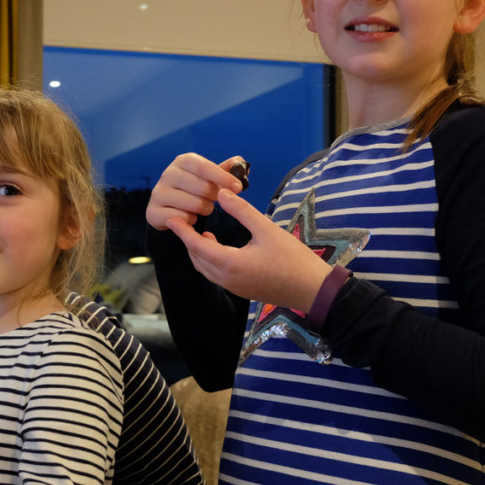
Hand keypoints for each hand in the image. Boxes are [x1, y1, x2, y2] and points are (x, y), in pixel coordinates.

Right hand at [146, 153, 245, 230]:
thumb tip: (240, 161)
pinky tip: (189, 216)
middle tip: (213, 199)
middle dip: (214, 197)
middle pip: (202, 187)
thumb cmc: (196, 188)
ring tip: (202, 207)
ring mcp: (158, 192)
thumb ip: (226, 170)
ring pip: (194, 204)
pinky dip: (191, 220)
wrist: (169, 206)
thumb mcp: (211, 177)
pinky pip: (183, 219)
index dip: (223, 177)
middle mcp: (168, 173)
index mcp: (183, 161)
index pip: (205, 167)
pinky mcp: (153, 211)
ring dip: (205, 209)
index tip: (239, 188)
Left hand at [168, 188, 331, 312]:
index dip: (182, 232)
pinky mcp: (242, 290)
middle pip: (197, 258)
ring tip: (201, 232)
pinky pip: (216, 274)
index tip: (171, 218)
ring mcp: (234, 287)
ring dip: (199, 251)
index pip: (197, 246)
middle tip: (183, 222)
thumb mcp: (267, 229)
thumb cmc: (293, 259)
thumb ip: (242, 211)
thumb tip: (221, 193)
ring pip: (206, 268)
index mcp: (230, 264)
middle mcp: (227, 279)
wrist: (313, 291)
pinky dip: (210, 259)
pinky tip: (218, 246)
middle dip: (188, 241)